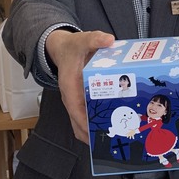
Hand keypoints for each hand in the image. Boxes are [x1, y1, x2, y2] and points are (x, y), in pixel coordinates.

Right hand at [45, 29, 114, 143]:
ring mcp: (76, 102)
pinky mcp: (81, 101)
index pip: (76, 111)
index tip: (99, 134)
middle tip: (114, 139)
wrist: (63, 49)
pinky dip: (96, 125)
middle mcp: (71, 98)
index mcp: (70, 87)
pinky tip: (113, 127)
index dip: (86, 124)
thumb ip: (95, 39)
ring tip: (115, 139)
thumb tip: (108, 39)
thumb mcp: (83, 40)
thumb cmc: (73, 47)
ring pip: (82, 125)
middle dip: (94, 134)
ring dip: (95, 132)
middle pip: (79, 125)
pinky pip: (86, 118)